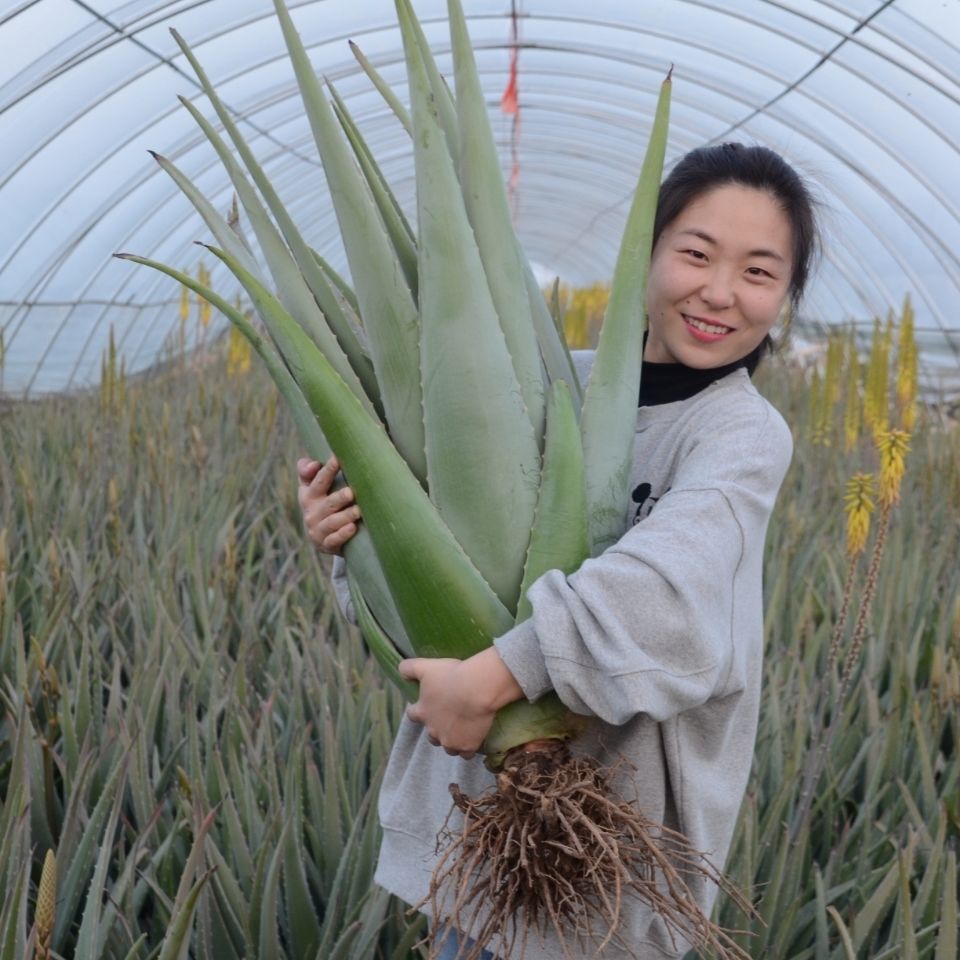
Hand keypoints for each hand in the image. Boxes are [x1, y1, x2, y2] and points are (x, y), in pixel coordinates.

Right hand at [296, 455, 361, 554]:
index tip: (338, 458)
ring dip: (346, 516)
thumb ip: (308, 470)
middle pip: (328, 504)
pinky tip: (352, 528)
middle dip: (339, 498)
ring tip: (358, 511)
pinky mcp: (325, 544)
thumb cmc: (321, 502)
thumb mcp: (310, 487)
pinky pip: (334, 540)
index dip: (328, 469)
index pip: (318, 481)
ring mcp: (318, 530)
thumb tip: (313, 464)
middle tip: (351, 493)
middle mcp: (311, 512)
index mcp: (308, 495)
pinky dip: (342, 535)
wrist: (321, 536)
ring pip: (332, 522)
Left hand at [399, 648, 523, 758]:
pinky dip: (468, 747)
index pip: (413, 715)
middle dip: (437, 729)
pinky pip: (466, 753)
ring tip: (463, 731)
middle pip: (431, 736)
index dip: (418, 711)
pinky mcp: (467, 746)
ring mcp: (450, 741)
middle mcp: (433, 731)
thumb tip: (399, 670)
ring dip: (452, 740)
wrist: (477, 689)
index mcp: (422, 712)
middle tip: (448, 718)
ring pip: (448, 747)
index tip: (425, 706)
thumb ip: (408, 668)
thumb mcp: (426, 666)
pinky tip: (474, 739)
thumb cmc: (451, 676)